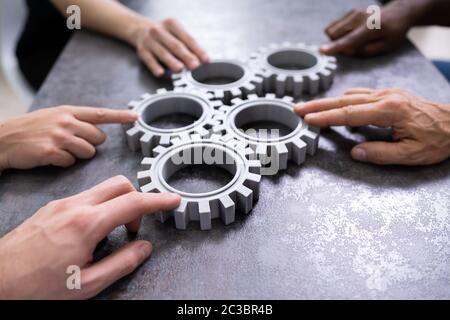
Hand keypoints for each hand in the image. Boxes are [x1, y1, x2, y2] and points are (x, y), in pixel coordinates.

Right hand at [0, 106, 136, 170]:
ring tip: (60, 150)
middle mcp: (66, 122)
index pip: (100, 113)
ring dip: (78, 155)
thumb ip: (75, 120)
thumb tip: (97, 131)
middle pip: (99, 138)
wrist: (2, 139)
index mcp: (68, 112)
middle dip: (90, 144)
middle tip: (71, 144)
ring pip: (88, 152)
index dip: (120, 116)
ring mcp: (59, 136)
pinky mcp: (51, 151)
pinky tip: (50, 157)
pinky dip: (63, 163)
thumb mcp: (52, 116)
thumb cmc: (30, 129)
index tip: (135, 117)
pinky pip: (71, 162)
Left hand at [0, 175, 180, 298]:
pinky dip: (99, 208)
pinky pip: (85, 197)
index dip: (158, 200)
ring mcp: (61, 203)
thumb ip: (122, 263)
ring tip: (110, 235)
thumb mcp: (86, 284)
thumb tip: (144, 248)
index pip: (133, 203)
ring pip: (102, 189)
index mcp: (86, 224)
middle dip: (136, 200)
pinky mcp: (51, 207)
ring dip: (117, 205)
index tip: (173, 200)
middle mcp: (74, 206)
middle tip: (133, 228)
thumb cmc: (36, 287)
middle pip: (119, 184)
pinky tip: (90, 233)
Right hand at [133, 18, 208, 76]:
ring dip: (172, 62)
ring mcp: (149, 41)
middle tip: (195, 66)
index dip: (197, 49)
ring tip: (180, 69)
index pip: (187, 38)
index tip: (205, 60)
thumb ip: (188, 45)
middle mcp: (159, 31)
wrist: (139, 29)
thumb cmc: (164, 34)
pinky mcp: (142, 51)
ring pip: (162, 53)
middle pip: (175, 45)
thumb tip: (202, 59)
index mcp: (171, 24)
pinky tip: (160, 73)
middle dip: (186, 56)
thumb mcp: (175, 33)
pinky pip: (149, 60)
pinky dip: (155, 67)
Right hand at [295, 88, 449, 164]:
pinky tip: (338, 106)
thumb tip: (355, 153)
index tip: (308, 120)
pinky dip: (344, 100)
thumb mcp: (411, 154)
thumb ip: (381, 154)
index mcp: (390, 111)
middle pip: (344, 100)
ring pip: (350, 95)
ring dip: (328, 102)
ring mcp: (388, 93)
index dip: (326, 118)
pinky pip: (361, 94)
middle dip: (318, 105)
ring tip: (311, 109)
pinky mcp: (389, 94)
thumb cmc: (438, 140)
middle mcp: (386, 97)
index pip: (349, 114)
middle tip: (297, 108)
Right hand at [321, 1, 416, 55]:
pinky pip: (335, 25)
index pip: (350, 40)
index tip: (322, 51)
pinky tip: (352, 32)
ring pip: (332, 29)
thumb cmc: (394, 33)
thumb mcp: (387, 46)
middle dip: (337, 44)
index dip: (336, 47)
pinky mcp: (351, 12)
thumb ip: (367, 51)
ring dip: (337, 38)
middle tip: (351, 47)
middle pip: (335, 35)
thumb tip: (347, 51)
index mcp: (372, 28)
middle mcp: (360, 18)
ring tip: (352, 39)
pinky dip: (339, 32)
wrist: (399, 12)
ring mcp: (354, 13)